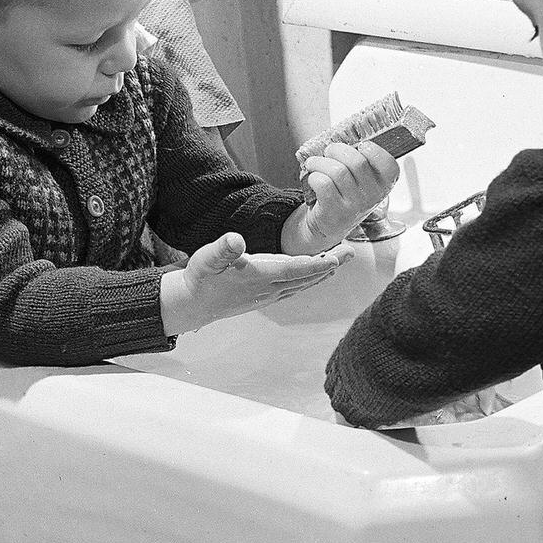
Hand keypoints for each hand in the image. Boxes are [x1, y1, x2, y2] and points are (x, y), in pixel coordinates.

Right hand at [159, 232, 352, 334]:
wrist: (192, 304)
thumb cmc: (200, 277)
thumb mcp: (206, 259)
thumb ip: (223, 250)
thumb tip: (235, 239)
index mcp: (258, 277)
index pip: (295, 269)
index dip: (317, 263)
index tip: (337, 257)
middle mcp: (268, 289)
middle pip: (306, 277)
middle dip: (330, 264)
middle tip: (351, 250)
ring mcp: (269, 295)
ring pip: (303, 284)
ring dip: (323, 272)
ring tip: (341, 259)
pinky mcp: (266, 296)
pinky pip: (295, 287)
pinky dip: (310, 278)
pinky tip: (318, 273)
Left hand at [281, 140, 399, 253]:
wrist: (330, 224)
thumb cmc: (345, 194)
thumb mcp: (361, 180)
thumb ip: (361, 160)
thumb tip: (346, 135)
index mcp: (384, 184)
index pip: (389, 165)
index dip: (374, 151)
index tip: (361, 146)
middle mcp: (373, 196)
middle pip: (357, 161)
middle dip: (337, 150)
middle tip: (329, 151)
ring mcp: (355, 206)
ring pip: (337, 171)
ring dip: (320, 162)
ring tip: (315, 163)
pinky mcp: (335, 212)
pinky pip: (323, 184)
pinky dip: (314, 176)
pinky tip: (314, 178)